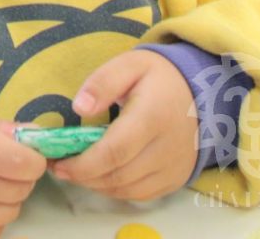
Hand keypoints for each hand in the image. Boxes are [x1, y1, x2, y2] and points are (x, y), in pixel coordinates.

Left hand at [51, 50, 197, 200]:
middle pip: (119, 175)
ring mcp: (174, 168)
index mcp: (152, 116)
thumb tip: (79, 107)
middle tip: (60, 167)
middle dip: (84, 176)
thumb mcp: (130, 64)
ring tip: (76, 171)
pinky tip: (101, 177)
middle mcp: (166, 148)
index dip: (83, 163)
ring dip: (97, 185)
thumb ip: (102, 82)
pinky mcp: (176, 179)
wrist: (201, 93)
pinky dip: (116, 191)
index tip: (58, 162)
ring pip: (128, 190)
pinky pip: (141, 195)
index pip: (115, 151)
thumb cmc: (158, 77)